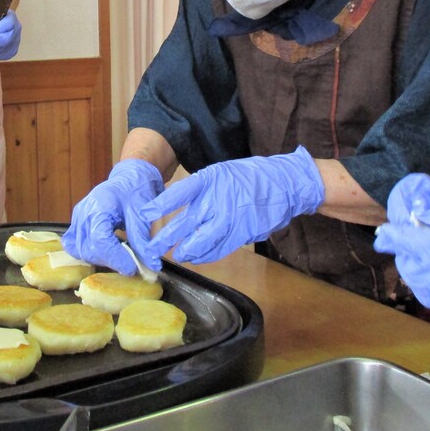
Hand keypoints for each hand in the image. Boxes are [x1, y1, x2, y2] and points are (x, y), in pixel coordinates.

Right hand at [61, 159, 164, 274]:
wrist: (129, 177)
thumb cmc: (137, 190)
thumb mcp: (143, 214)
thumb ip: (143, 242)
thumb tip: (151, 266)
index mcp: (100, 205)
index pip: (100, 240)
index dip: (115, 258)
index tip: (132, 268)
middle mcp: (84, 212)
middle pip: (88, 248)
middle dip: (110, 260)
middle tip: (131, 264)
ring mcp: (77, 217)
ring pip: (80, 250)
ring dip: (100, 259)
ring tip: (120, 256)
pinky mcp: (77, 223)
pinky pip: (75, 245)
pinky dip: (89, 253)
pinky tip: (105, 252)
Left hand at [141, 146, 324, 264]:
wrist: (284, 183)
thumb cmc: (249, 177)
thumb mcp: (222, 173)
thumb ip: (201, 191)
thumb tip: (177, 210)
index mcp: (210, 180)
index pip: (179, 193)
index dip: (161, 205)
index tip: (145, 214)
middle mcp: (217, 199)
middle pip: (184, 223)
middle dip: (165, 238)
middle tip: (151, 248)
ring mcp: (230, 218)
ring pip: (200, 241)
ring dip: (185, 251)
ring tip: (175, 255)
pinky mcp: (242, 233)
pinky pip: (218, 248)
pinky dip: (205, 255)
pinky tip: (196, 257)